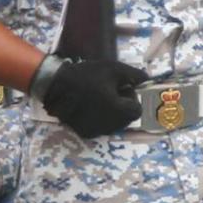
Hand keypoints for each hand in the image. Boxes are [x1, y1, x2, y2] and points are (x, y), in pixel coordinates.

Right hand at [35, 57, 149, 139]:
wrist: (55, 85)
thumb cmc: (86, 75)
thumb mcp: (113, 69)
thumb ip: (134, 75)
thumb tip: (147, 79)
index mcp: (117, 111)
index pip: (136, 110)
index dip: (131, 98)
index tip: (120, 88)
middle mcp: (108, 125)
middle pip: (126, 119)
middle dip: (123, 106)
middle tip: (110, 92)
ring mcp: (95, 131)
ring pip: (114, 125)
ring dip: (112, 113)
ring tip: (99, 98)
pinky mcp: (84, 133)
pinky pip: (100, 127)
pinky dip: (100, 119)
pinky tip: (89, 106)